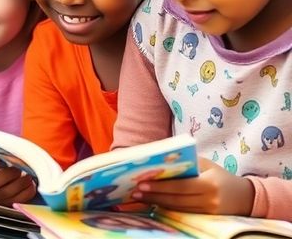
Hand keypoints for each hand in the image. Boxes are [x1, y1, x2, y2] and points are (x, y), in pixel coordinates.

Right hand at [0, 155, 36, 205]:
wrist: (16, 176)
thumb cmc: (9, 162)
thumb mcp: (1, 155)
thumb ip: (1, 151)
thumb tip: (10, 147)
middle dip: (9, 174)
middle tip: (19, 168)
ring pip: (8, 192)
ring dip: (21, 182)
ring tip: (28, 175)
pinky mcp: (10, 203)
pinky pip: (19, 199)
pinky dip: (28, 190)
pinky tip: (31, 184)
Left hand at [132, 157, 254, 214]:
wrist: (245, 197)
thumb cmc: (220, 176)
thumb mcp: (207, 165)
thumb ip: (187, 164)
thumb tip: (160, 161)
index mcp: (209, 184)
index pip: (180, 186)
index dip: (160, 186)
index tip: (142, 184)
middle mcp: (210, 200)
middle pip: (176, 199)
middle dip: (154, 195)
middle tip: (135, 192)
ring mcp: (208, 212)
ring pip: (178, 208)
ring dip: (156, 203)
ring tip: (139, 197)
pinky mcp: (206, 219)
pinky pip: (183, 213)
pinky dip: (167, 207)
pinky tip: (154, 203)